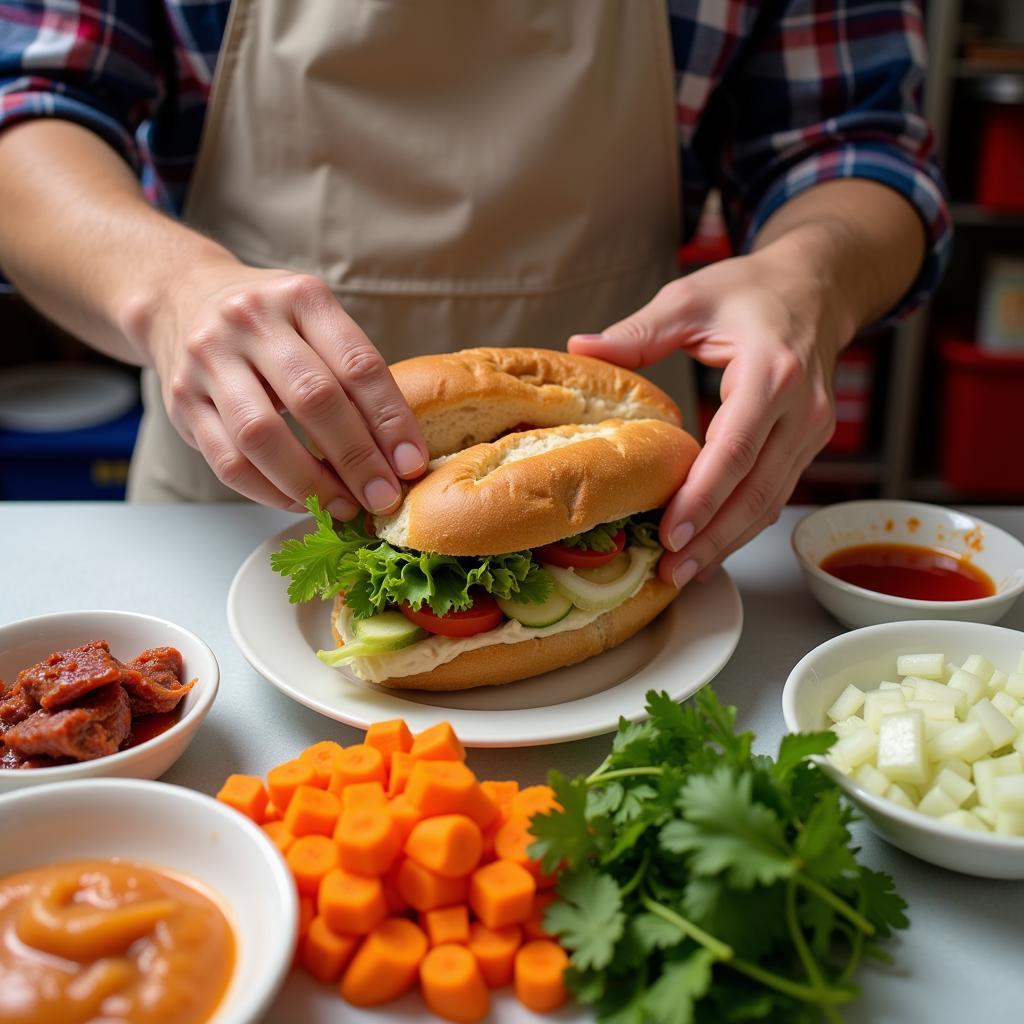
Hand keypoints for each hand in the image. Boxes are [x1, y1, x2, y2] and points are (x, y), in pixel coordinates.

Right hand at [141, 258, 427, 516]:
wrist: (179, 296)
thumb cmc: (270, 322)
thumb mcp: (315, 320)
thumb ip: (352, 373)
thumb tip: (398, 454)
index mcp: (302, 298)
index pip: (358, 365)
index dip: (391, 422)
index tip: (411, 466)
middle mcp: (252, 321)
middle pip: (314, 399)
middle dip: (357, 459)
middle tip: (384, 498)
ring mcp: (210, 359)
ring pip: (263, 436)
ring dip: (311, 483)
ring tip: (343, 507)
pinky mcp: (183, 400)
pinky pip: (228, 460)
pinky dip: (269, 491)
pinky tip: (299, 501)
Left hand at [569, 247, 851, 587]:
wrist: (817, 286)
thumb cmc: (752, 292)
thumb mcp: (692, 299)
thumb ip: (638, 331)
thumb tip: (581, 349)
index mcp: (772, 372)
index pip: (736, 448)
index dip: (703, 497)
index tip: (671, 532)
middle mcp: (802, 409)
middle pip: (757, 490)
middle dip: (714, 538)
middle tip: (672, 572)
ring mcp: (813, 431)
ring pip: (771, 502)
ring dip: (728, 542)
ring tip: (685, 572)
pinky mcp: (810, 444)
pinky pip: (776, 494)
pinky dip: (742, 523)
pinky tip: (710, 545)